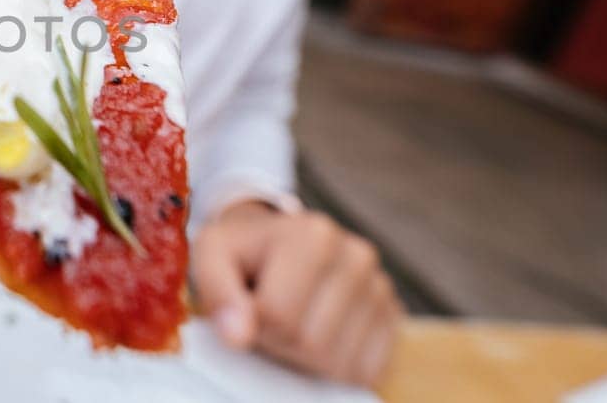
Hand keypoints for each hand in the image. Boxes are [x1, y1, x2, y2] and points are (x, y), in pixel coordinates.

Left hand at [192, 202, 401, 385]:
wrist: (274, 245)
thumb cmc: (242, 253)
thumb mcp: (212, 256)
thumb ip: (218, 293)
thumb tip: (239, 335)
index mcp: (315, 235)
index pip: (279, 316)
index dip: (251, 323)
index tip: (245, 303)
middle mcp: (358, 257)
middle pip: (311, 343)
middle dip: (278, 342)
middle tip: (266, 315)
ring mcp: (381, 288)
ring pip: (339, 364)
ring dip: (304, 359)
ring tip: (290, 322)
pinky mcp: (394, 318)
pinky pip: (366, 372)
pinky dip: (334, 368)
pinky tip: (317, 334)